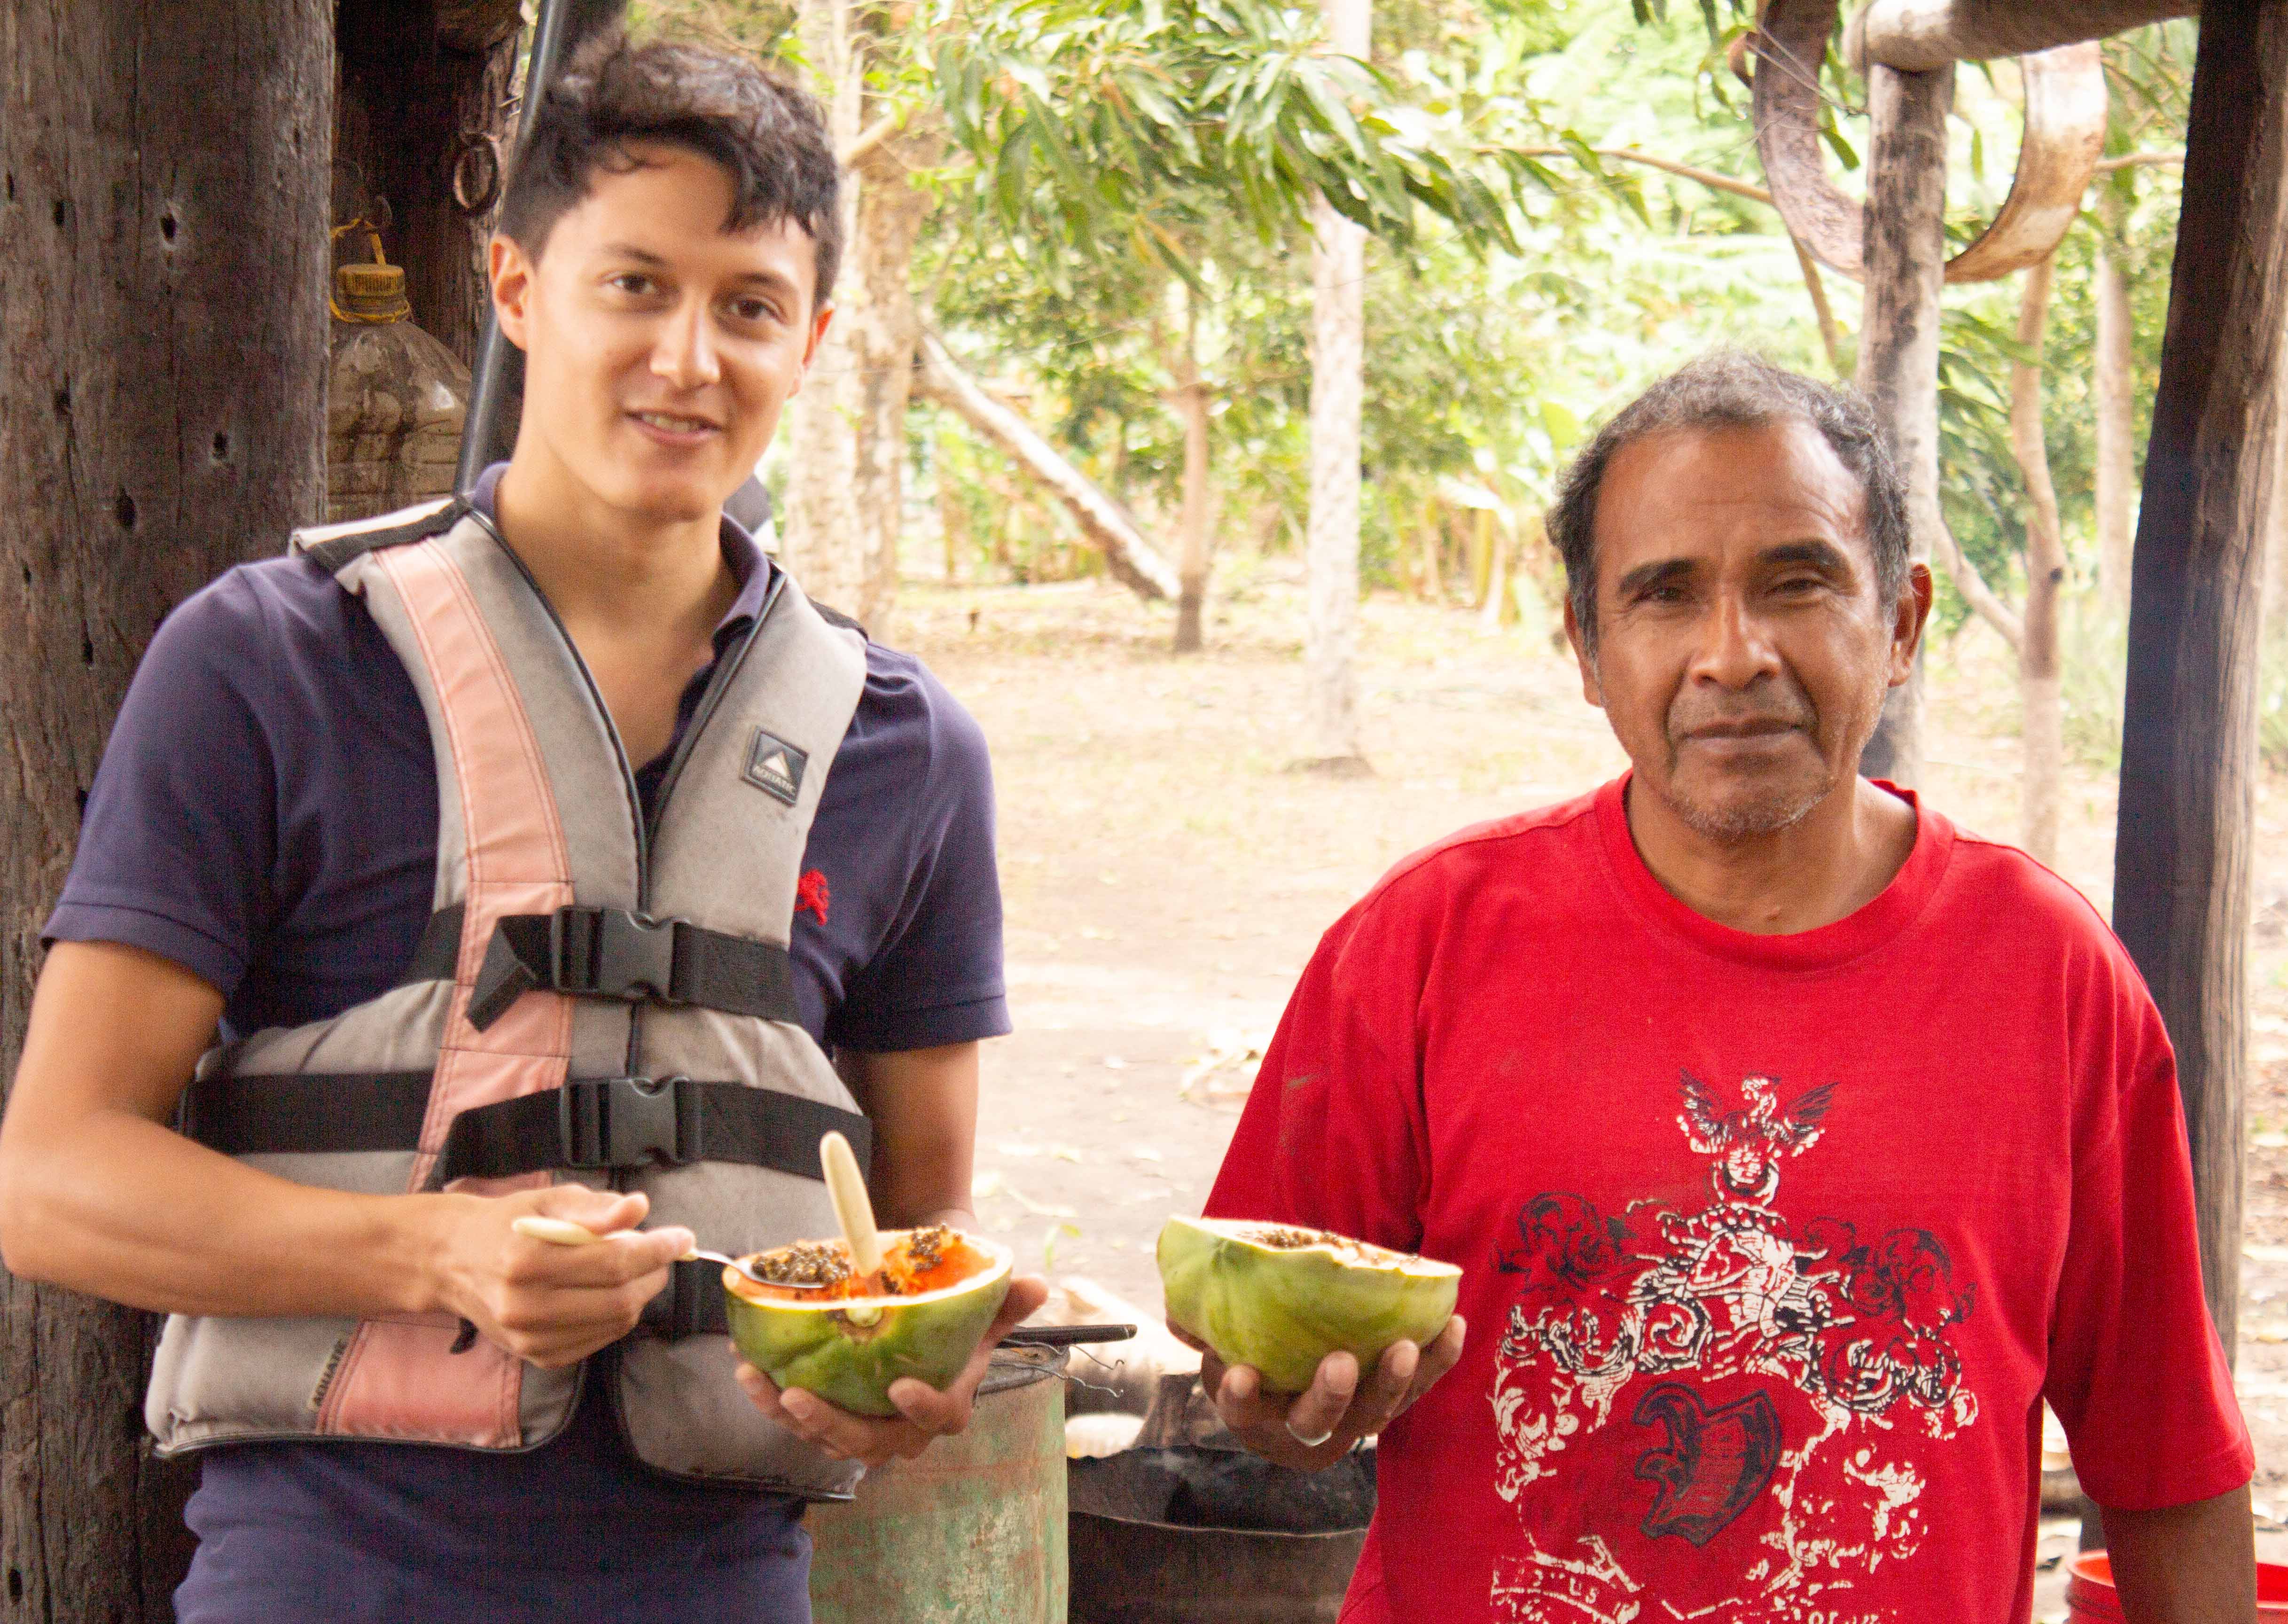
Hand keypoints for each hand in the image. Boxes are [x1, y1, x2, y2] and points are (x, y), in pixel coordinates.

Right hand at [431, 1184, 691, 1367]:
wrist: (454, 1261)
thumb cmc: (508, 1223)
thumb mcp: (548, 1200)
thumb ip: (594, 1206)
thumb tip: (639, 1208)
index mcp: (527, 1259)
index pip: (614, 1262)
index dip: (658, 1249)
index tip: (683, 1237)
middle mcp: (524, 1306)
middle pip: (620, 1298)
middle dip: (654, 1273)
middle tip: (661, 1251)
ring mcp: (529, 1339)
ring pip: (614, 1323)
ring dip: (640, 1294)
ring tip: (636, 1268)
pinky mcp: (536, 1357)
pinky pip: (598, 1341)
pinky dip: (616, 1316)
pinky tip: (610, 1292)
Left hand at [735, 1274, 1049, 1468]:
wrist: (924, 1316)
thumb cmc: (954, 1310)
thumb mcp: (982, 1302)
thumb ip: (1007, 1301)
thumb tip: (1038, 1285)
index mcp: (948, 1404)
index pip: (940, 1417)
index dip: (921, 1409)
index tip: (899, 1387)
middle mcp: (905, 1428)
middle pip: (869, 1441)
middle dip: (830, 1424)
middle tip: (797, 1396)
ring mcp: (864, 1425)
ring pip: (826, 1435)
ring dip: (786, 1414)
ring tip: (757, 1381)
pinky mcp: (832, 1415)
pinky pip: (800, 1420)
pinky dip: (770, 1400)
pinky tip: (748, 1371)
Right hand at [1175, 1315, 1466, 1470]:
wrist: (1294, 1367)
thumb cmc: (1251, 1347)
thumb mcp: (1219, 1341)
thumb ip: (1202, 1326)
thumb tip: (1178, 1313)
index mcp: (1256, 1413)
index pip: (1246, 1413)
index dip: (1243, 1398)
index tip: (1239, 1376)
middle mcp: (1305, 1428)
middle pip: (1317, 1422)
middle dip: (1330, 1396)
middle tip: (1340, 1363)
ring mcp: (1351, 1420)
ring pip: (1375, 1413)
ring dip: (1393, 1381)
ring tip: (1407, 1347)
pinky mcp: (1389, 1401)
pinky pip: (1417, 1388)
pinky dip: (1437, 1361)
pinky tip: (1453, 1326)